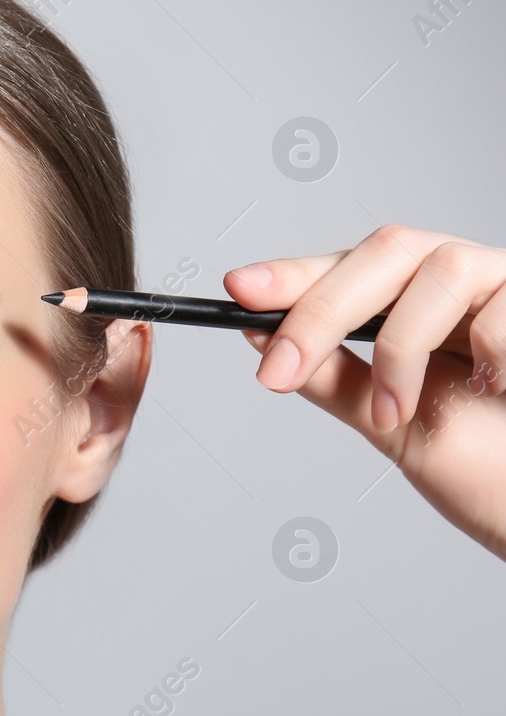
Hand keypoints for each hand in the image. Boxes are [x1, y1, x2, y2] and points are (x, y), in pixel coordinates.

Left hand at [223, 224, 505, 561]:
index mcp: (417, 300)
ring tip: (397, 410)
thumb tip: (262, 338)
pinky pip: (502, 307)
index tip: (237, 291)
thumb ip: (333, 376)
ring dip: (401, 350)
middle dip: (320, 311)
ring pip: (438, 269)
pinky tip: (492, 390)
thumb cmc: (490, 464)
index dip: (291, 274)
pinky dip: (487, 352)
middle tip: (280, 372)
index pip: (346, 268)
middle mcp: (461, 281)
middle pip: (383, 252)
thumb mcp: (389, 421)